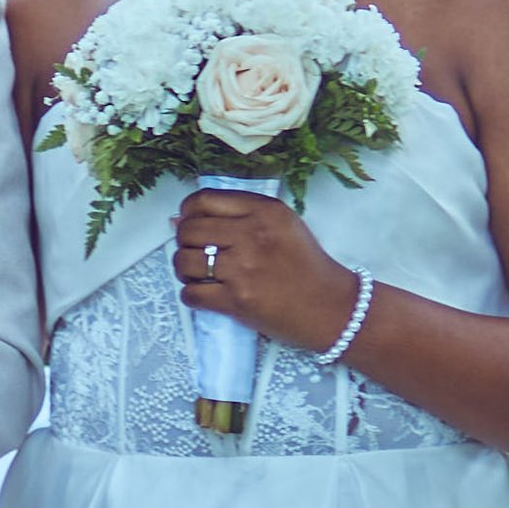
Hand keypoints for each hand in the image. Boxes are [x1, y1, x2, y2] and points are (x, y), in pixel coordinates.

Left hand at [175, 189, 360, 355]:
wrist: (331, 307)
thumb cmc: (306, 265)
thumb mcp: (283, 225)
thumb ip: (238, 215)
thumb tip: (178, 219)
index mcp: (265, 211)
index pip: (204, 200)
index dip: (188, 212)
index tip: (190, 223)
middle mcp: (252, 235)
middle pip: (190, 230)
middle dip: (184, 242)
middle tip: (195, 253)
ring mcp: (243, 269)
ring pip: (185, 261)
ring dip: (184, 269)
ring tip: (198, 274)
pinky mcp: (237, 301)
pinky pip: (191, 293)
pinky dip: (191, 295)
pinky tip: (203, 294)